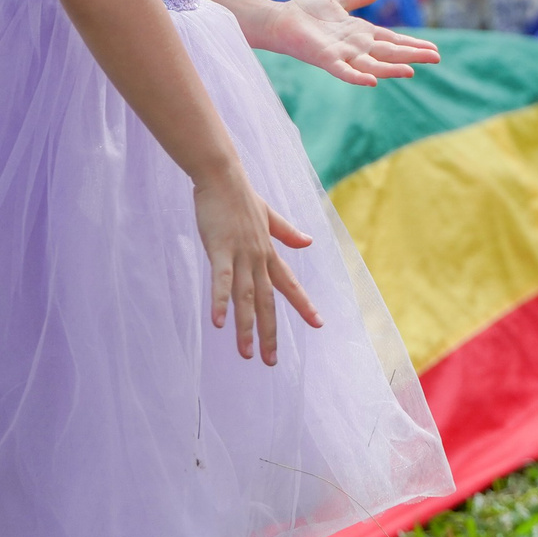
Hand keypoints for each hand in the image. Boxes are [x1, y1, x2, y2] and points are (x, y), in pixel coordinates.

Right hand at [194, 165, 324, 363]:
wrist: (222, 175)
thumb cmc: (240, 195)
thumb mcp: (268, 214)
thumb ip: (287, 232)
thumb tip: (309, 241)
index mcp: (269, 252)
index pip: (289, 284)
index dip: (304, 304)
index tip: (319, 324)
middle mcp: (259, 258)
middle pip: (267, 301)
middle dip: (270, 332)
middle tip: (271, 361)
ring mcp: (241, 255)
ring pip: (246, 298)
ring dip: (246, 327)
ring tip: (247, 354)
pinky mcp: (220, 250)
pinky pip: (222, 281)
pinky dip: (221, 302)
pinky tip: (218, 323)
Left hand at [249, 0, 439, 84]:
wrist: (279, 19)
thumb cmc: (305, 12)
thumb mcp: (336, 0)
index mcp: (360, 33)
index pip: (392, 40)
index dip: (412, 44)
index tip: (434, 49)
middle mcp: (355, 46)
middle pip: (389, 52)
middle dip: (412, 54)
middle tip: (436, 58)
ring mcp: (342, 54)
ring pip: (372, 64)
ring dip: (390, 69)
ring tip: (411, 71)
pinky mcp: (325, 59)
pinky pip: (344, 71)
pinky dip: (357, 76)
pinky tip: (371, 81)